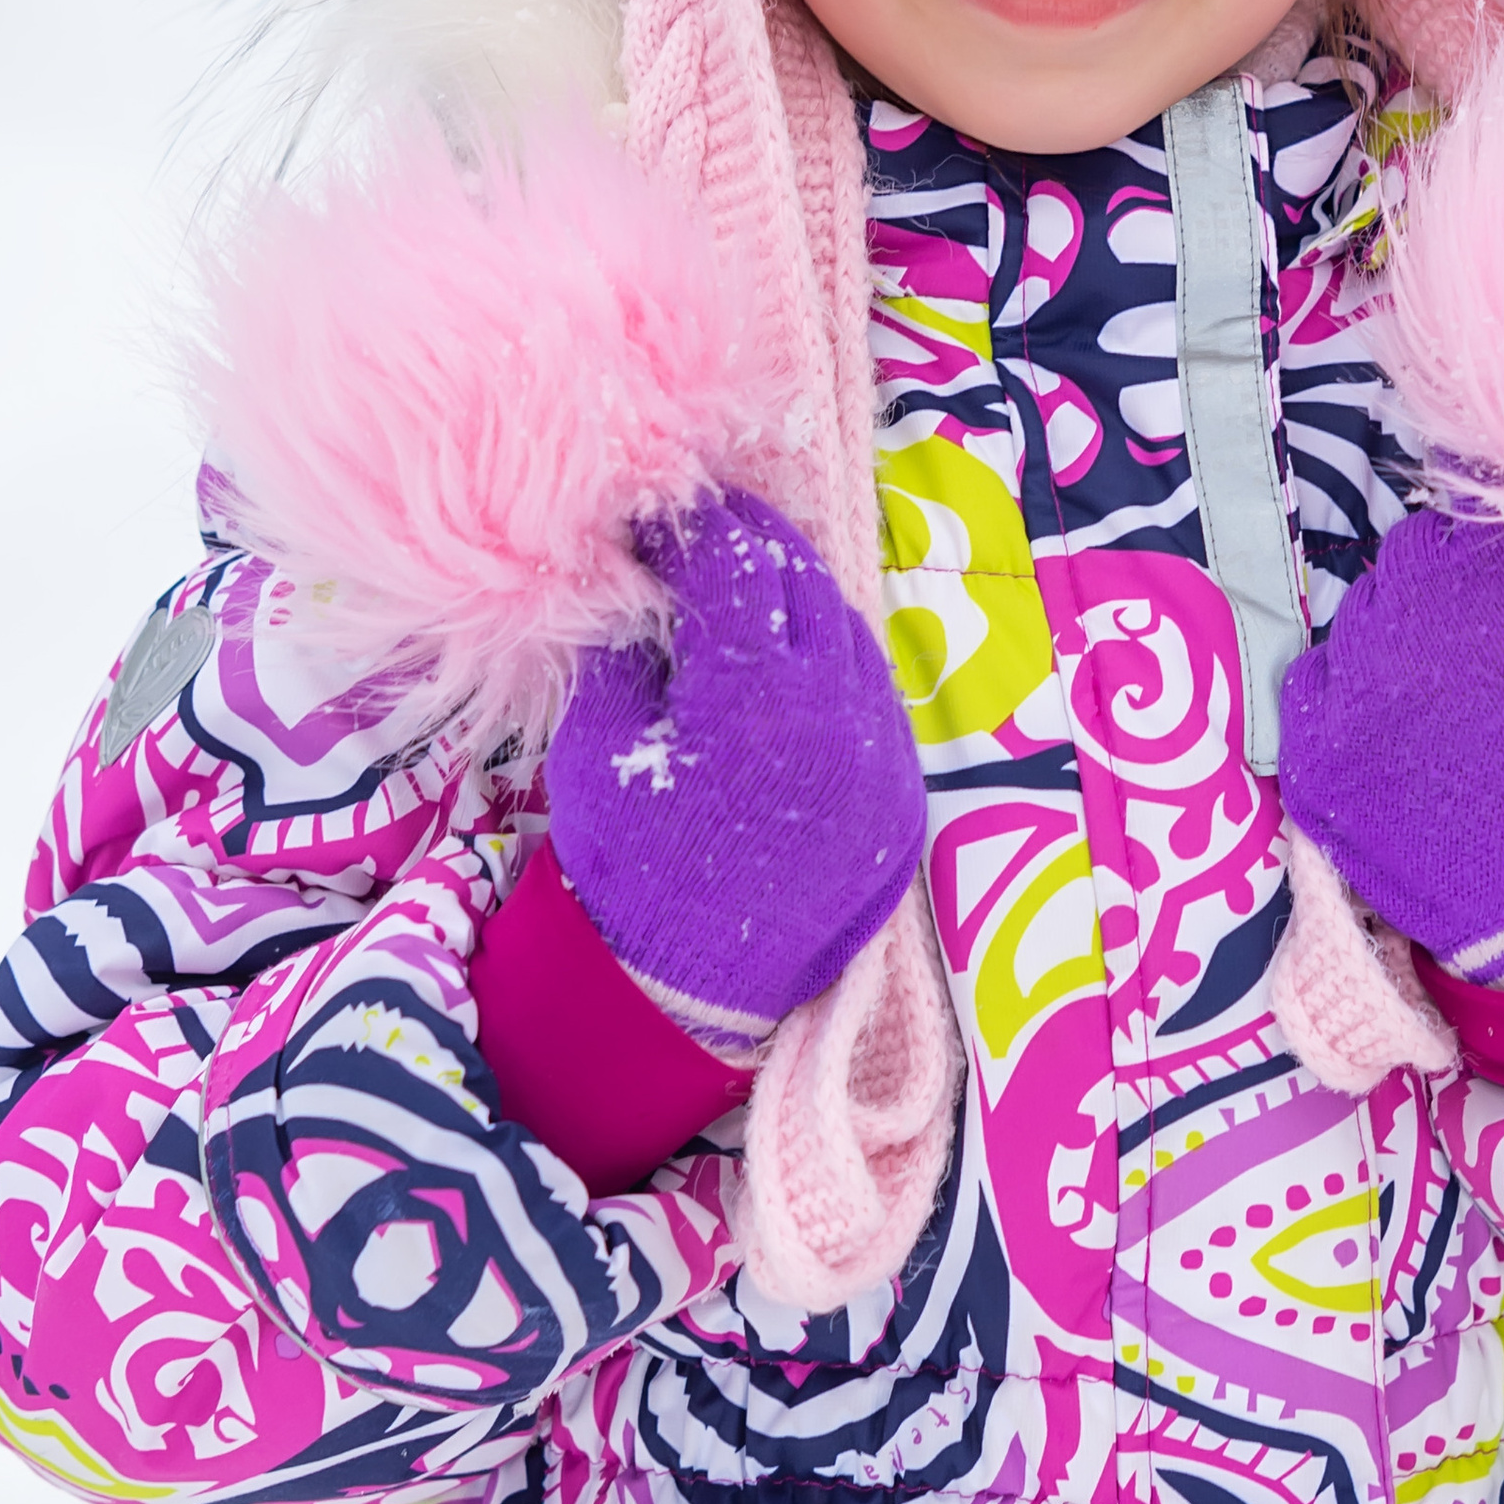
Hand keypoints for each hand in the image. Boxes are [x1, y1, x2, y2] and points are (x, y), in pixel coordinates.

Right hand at [545, 492, 924, 1052]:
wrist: (689, 990)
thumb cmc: (629, 863)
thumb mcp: (600, 743)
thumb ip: (630, 648)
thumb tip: (642, 574)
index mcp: (751, 694)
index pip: (734, 562)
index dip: (695, 526)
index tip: (665, 513)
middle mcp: (833, 713)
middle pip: (802, 582)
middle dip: (751, 546)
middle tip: (708, 533)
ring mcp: (880, 755)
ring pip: (849, 631)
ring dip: (798, 600)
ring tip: (749, 593)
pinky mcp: (903, 793)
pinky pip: (875, 697)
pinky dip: (834, 665)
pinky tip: (794, 666)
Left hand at [1278, 516, 1503, 990]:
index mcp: (1488, 606)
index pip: (1482, 521)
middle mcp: (1402, 640)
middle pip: (1414, 557)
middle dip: (1455, 575)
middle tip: (1489, 622)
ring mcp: (1347, 703)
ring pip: (1361, 612)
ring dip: (1402, 623)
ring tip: (1446, 676)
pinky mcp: (1314, 761)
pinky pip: (1310, 682)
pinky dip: (1346, 683)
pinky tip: (1389, 710)